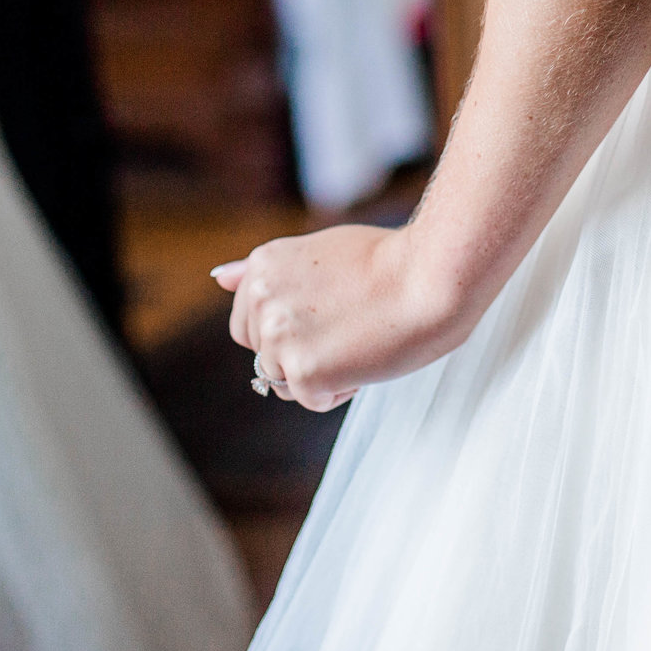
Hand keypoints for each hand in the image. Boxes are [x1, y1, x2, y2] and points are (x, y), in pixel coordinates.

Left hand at [214, 224, 470, 411]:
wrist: (432, 275)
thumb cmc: (391, 261)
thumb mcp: (320, 250)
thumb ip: (267, 273)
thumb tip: (219, 276)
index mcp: (263, 266)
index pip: (250, 325)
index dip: (293, 330)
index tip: (330, 314)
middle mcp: (260, 299)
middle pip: (265, 357)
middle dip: (302, 353)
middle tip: (351, 325)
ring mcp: (278, 338)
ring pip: (285, 382)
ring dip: (321, 372)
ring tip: (360, 337)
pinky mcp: (302, 372)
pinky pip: (313, 400)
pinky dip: (342, 389)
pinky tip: (367, 355)